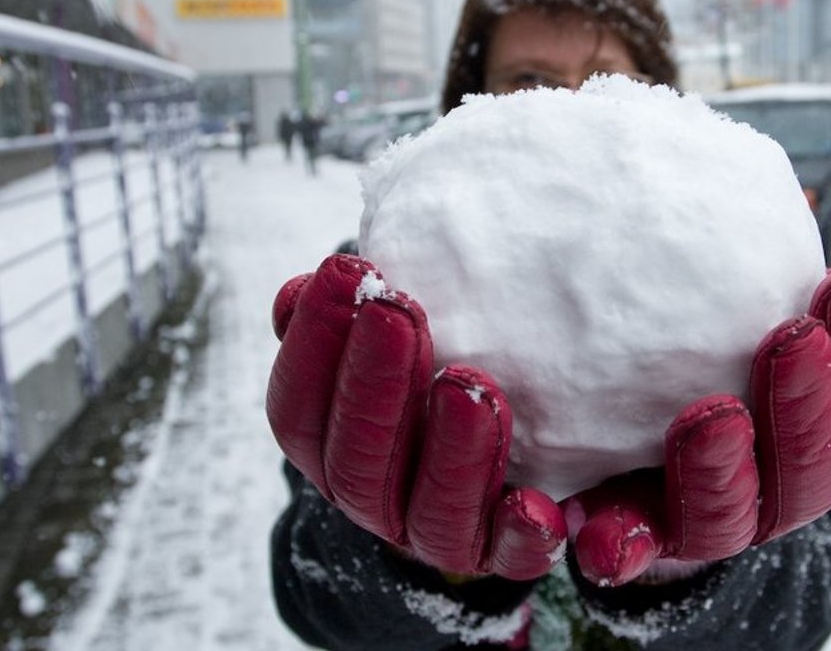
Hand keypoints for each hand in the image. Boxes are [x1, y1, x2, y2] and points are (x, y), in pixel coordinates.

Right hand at [268, 254, 566, 579]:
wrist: (531, 430)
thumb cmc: (445, 351)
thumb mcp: (394, 327)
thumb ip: (350, 315)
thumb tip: (298, 291)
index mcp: (333, 446)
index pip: (297, 409)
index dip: (313, 344)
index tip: (347, 272)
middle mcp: (377, 498)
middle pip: (354, 463)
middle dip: (372, 382)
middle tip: (397, 310)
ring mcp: (440, 532)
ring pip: (429, 514)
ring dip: (448, 454)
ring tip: (468, 384)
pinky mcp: (508, 551)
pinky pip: (511, 558)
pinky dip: (520, 535)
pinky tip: (533, 502)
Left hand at [568, 264, 830, 585]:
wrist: (616, 460)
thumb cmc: (688, 361)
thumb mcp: (727, 320)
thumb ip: (752, 282)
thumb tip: (793, 193)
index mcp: (809, 440)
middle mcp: (769, 492)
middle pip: (813, 470)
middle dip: (809, 403)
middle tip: (794, 334)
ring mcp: (706, 527)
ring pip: (732, 520)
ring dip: (725, 471)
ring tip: (711, 415)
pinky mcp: (636, 548)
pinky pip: (632, 556)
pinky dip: (621, 545)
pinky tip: (601, 529)